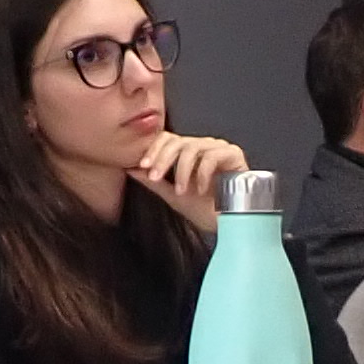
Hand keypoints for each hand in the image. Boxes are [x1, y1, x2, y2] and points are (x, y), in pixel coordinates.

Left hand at [133, 131, 248, 237]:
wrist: (228, 225)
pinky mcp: (234, 155)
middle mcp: (203, 146)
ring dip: (182, 171)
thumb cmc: (204, 210)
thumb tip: (130, 167)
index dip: (153, 150)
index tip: (142, 166)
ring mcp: (219, 148)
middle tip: (154, 177)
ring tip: (181, 191)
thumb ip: (153, 181)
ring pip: (192, 147)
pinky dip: (202, 173)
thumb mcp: (173, 195)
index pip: (167, 139)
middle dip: (163, 159)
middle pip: (177, 140)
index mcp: (188, 152)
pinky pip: (212, 156)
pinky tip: (200, 190)